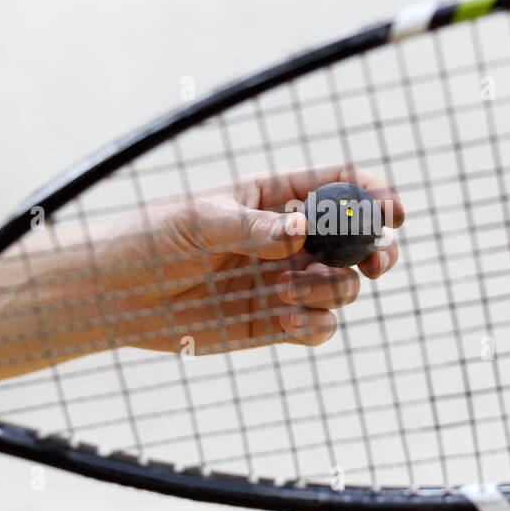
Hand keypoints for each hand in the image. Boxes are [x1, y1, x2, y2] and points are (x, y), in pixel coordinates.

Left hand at [91, 166, 403, 351]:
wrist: (117, 296)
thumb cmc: (151, 241)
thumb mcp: (199, 222)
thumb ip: (253, 227)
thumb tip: (301, 229)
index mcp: (275, 197)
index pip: (340, 184)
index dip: (373, 194)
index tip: (392, 211)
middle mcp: (289, 238)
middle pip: (358, 239)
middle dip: (376, 248)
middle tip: (377, 260)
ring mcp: (286, 280)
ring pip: (343, 285)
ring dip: (330, 288)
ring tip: (284, 291)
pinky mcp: (276, 322)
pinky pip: (320, 326)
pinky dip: (316, 325)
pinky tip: (287, 320)